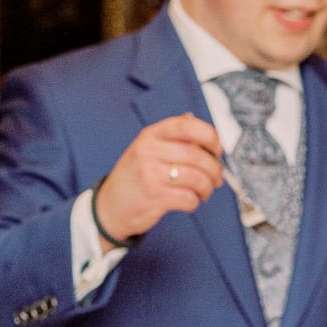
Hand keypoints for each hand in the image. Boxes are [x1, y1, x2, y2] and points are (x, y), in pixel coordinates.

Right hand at [95, 114, 224, 245]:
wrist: (110, 207)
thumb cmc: (133, 177)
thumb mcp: (146, 148)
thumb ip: (171, 135)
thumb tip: (194, 119)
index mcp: (150, 135)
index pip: (187, 126)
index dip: (209, 136)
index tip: (217, 148)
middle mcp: (149, 151)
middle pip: (197, 156)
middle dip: (214, 169)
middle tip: (216, 178)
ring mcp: (151, 175)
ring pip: (197, 179)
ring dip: (207, 188)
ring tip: (204, 191)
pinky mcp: (155, 197)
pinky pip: (189, 198)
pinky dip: (195, 202)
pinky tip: (191, 201)